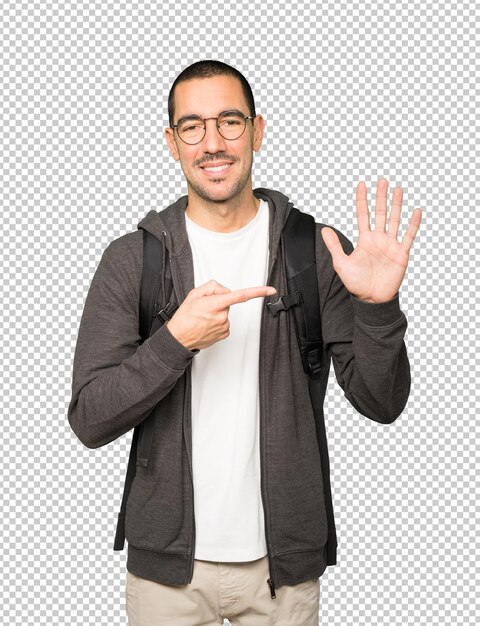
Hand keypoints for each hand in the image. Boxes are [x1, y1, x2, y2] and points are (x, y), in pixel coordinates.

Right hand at [166, 279, 276, 350]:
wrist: (179, 338)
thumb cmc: (184, 317)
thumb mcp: (194, 294)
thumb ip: (213, 287)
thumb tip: (224, 290)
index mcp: (215, 304)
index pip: (240, 295)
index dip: (258, 292)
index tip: (270, 290)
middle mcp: (222, 316)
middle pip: (228, 302)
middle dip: (218, 302)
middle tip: (204, 308)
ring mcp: (224, 326)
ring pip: (225, 313)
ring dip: (217, 313)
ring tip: (203, 318)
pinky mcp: (224, 334)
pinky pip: (224, 323)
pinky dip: (217, 322)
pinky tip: (207, 325)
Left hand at [321, 178, 421, 302]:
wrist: (371, 299)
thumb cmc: (356, 283)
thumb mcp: (341, 263)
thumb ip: (335, 246)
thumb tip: (324, 230)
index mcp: (364, 240)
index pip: (363, 215)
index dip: (362, 200)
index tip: (362, 185)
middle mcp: (378, 239)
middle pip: (380, 213)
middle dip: (381, 197)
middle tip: (382, 180)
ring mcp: (391, 245)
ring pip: (395, 220)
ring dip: (396, 205)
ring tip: (398, 189)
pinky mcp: (401, 254)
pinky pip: (408, 236)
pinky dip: (413, 224)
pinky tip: (416, 211)